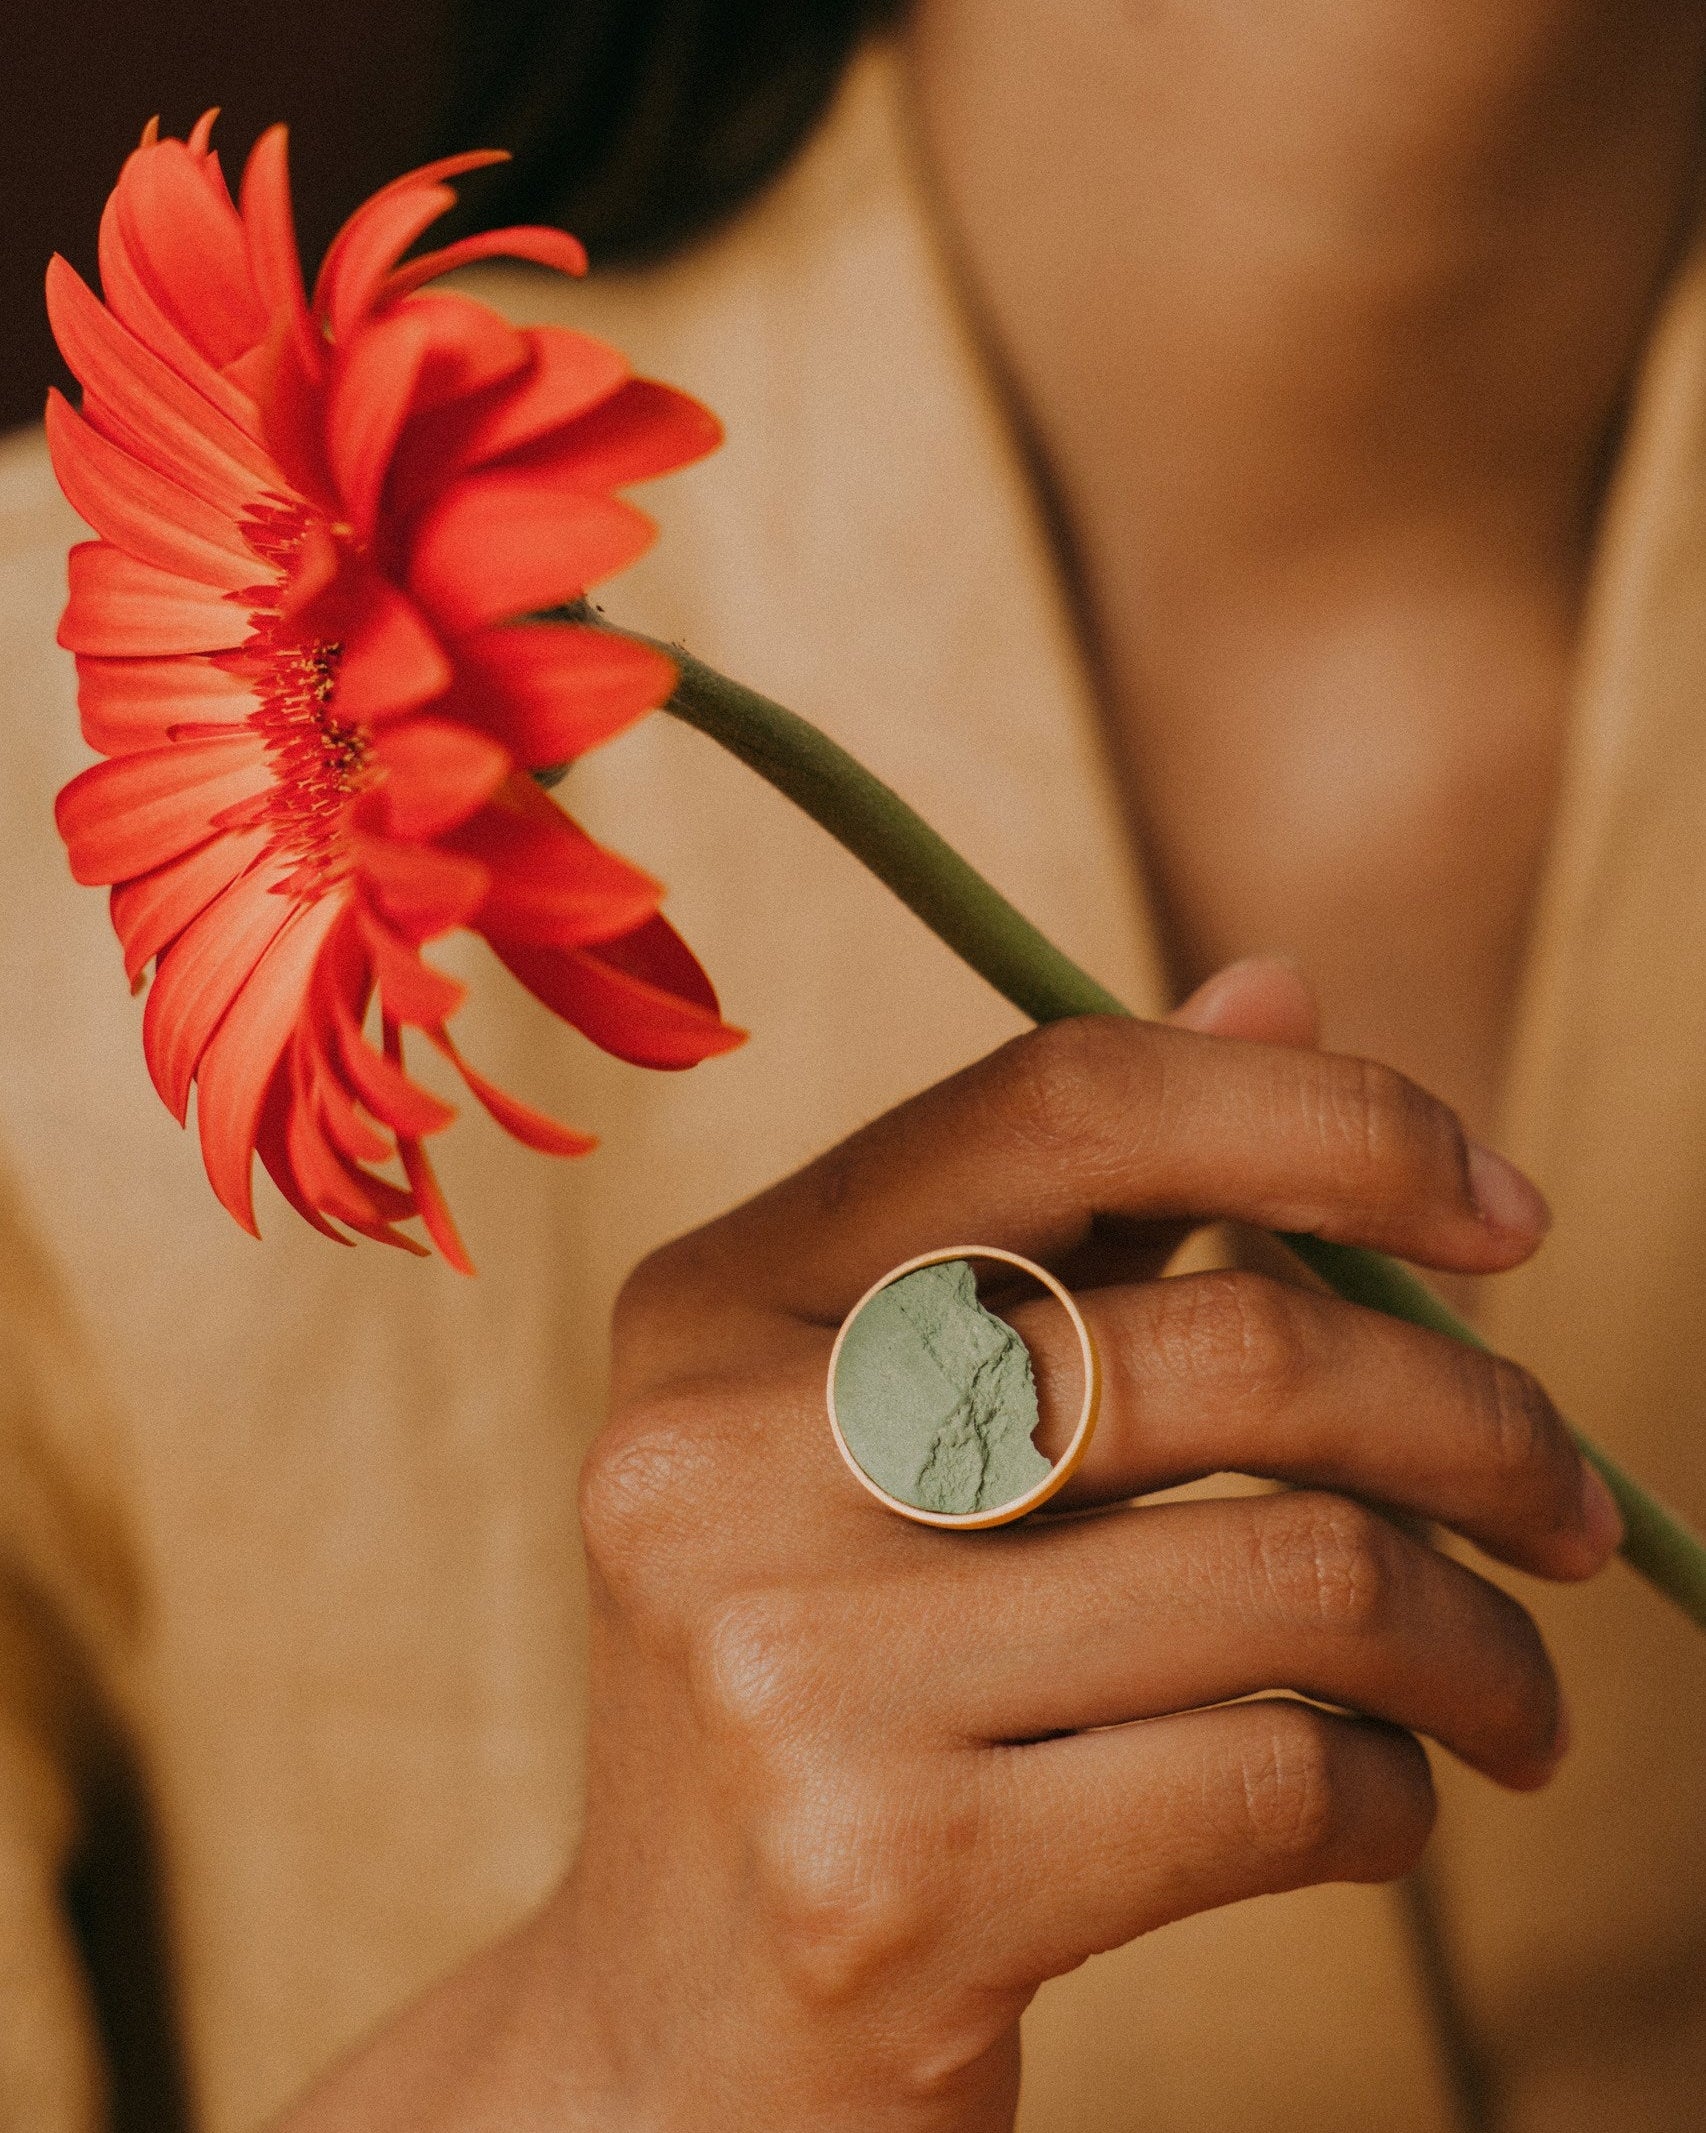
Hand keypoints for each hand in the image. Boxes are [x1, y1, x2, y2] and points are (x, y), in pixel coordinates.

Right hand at [542, 960, 1617, 2129]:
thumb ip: (1080, 1213)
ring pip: (1294, 1574)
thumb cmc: (823, 1687)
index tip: (1500, 1216)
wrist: (667, 2045)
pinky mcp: (889, 1885)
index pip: (1060, 1102)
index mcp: (716, 1302)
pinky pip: (1281, 1781)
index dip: (1323, 1118)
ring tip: (1510, 1691)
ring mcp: (787, 1672)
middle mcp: (717, 1458)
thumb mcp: (895, 1433)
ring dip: (1471, 1636)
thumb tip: (1277, 984)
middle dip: (1472, 1422)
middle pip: (1227, 1346)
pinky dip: (1396, 1791)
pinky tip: (1385, 1806)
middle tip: (1569, 1505)